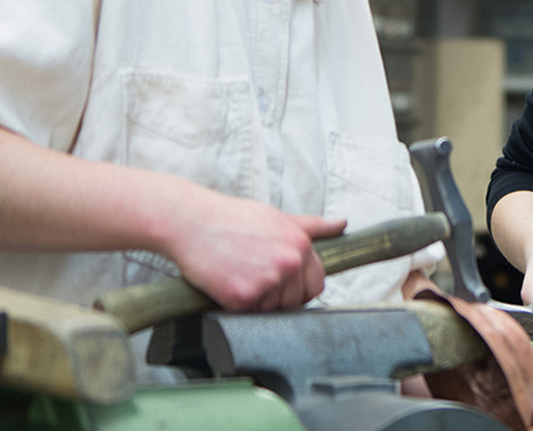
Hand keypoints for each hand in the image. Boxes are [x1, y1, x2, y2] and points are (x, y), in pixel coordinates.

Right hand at [165, 190, 346, 311]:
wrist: (191, 222)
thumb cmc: (232, 219)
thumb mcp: (278, 217)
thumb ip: (312, 226)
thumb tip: (342, 224)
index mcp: (300, 245)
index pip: (317, 283)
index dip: (300, 286)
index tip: (283, 283)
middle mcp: (288, 263)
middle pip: (297, 301)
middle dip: (280, 297)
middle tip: (256, 280)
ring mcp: (267, 282)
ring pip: (275, 311)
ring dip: (259, 303)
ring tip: (241, 278)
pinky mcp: (243, 298)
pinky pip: (250, 315)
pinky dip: (238, 307)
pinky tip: (229, 285)